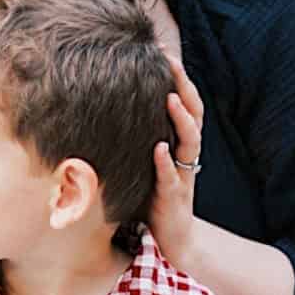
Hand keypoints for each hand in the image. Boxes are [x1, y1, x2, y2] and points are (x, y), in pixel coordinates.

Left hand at [148, 51, 205, 270]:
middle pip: (193, 115)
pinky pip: (172, 179)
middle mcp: (184, 157)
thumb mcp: (143, 163)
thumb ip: (134, 138)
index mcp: (178, 146)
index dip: (176, 78)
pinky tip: (158, 148)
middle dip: (183, 87)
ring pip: (190, 143)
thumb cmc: (152, 200)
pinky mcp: (173, 200)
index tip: (161, 50)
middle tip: (170, 60)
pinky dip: (165, 163)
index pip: (183, 104)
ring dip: (181, 119)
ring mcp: (182, 177)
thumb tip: (101, 108)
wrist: (173, 244)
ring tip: (170, 98)